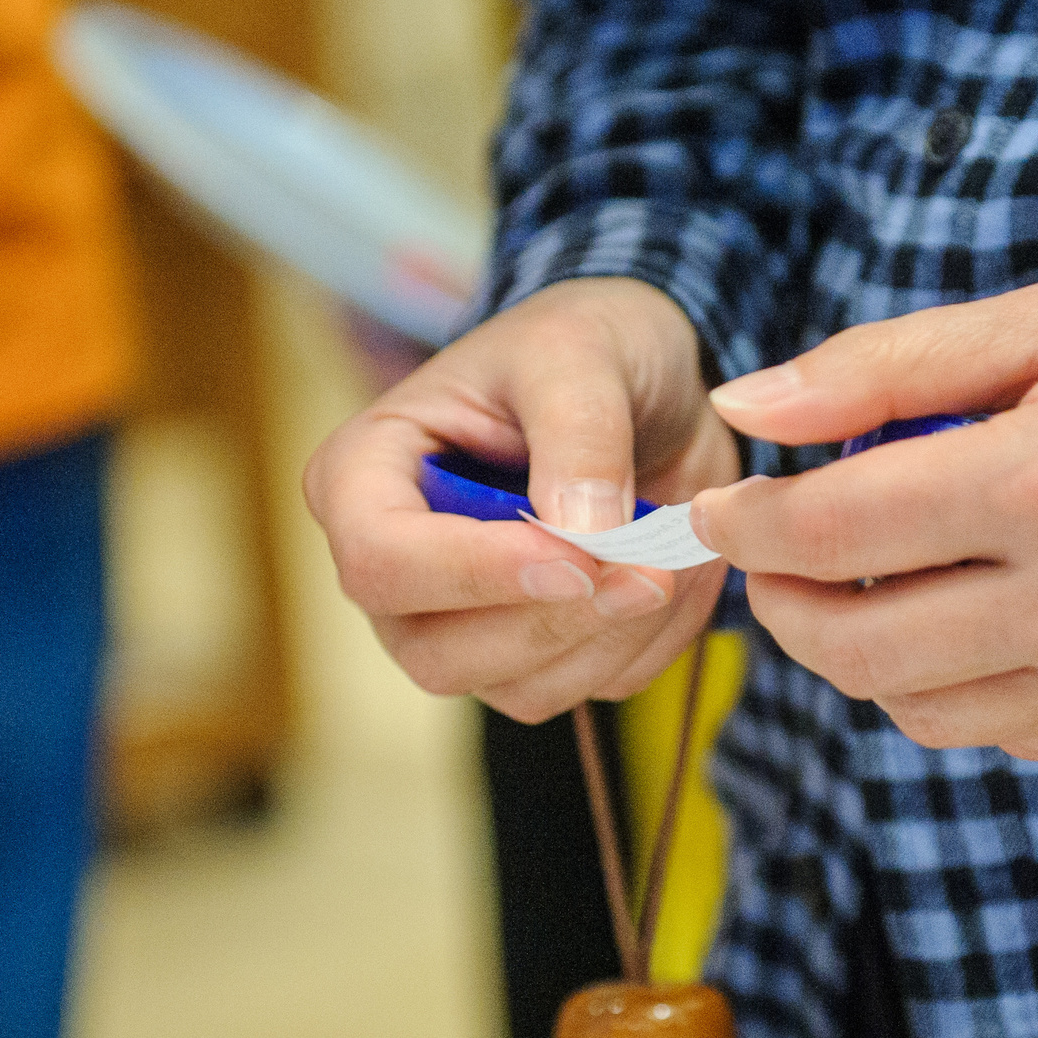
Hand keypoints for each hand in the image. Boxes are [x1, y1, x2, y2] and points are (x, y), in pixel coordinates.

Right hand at [303, 278, 735, 722]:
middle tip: (649, 570)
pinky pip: (588, 689)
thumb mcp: (578, 352)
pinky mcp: (533, 658)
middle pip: (436, 653)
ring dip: (612, 637)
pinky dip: (647, 643)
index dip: (473, 572)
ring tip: (675, 555)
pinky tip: (674, 574)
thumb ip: (578, 432)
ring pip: (517, 689)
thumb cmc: (581, 347)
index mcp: (363, 479)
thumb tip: (582, 535)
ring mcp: (459, 626)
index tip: (575, 557)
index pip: (380, 561)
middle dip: (554, 620)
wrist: (647, 382)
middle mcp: (397, 569)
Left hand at [688, 282, 1037, 770]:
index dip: (751, 527)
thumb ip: (885, 366)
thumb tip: (745, 408)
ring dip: (872, 653)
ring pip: (920, 710)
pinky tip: (998, 619)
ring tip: (893, 581)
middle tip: (778, 564)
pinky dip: (970, 686)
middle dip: (786, 607)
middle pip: (856, 648)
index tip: (723, 512)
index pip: (835, 532)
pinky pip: (1008, 736)